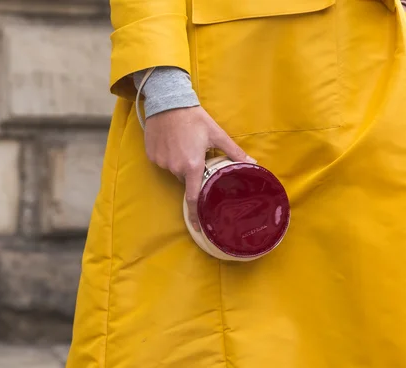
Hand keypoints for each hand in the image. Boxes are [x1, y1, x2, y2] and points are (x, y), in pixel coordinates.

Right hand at [144, 106, 255, 231]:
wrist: (168, 102)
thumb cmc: (195, 118)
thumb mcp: (216, 134)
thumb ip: (234, 152)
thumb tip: (252, 164)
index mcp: (193, 165)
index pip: (194, 197)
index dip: (196, 214)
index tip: (198, 227)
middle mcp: (175, 167)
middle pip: (185, 179)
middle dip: (191, 171)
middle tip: (196, 154)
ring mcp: (161, 162)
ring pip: (174, 170)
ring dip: (180, 162)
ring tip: (183, 143)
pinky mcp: (152, 155)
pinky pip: (162, 161)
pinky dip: (168, 155)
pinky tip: (172, 141)